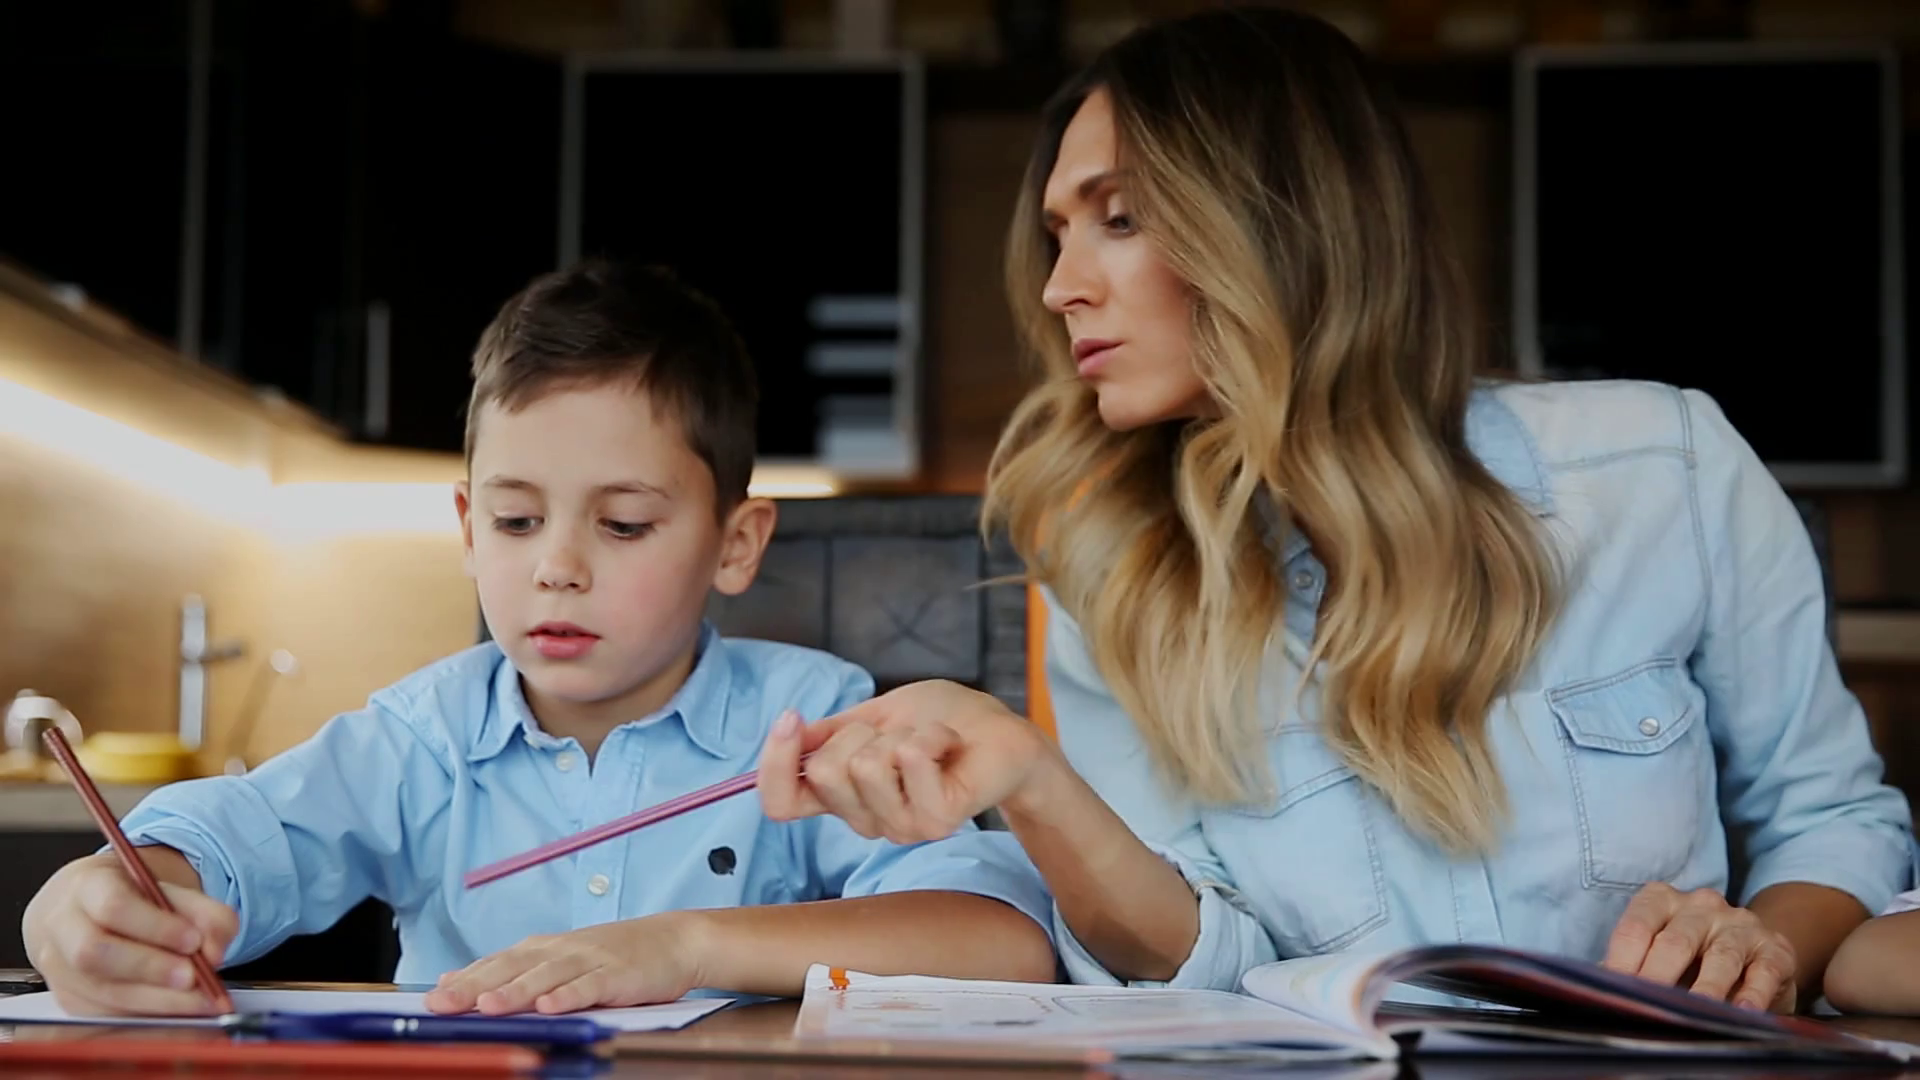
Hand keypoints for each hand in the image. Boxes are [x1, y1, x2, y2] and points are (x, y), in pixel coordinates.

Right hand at [21, 853, 236, 1016]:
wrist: (88, 912)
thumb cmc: (132, 898)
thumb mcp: (171, 891)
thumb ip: (204, 913)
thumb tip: (216, 949)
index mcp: (86, 886)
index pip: (113, 906)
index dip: (155, 927)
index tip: (193, 941)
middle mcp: (63, 926)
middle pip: (94, 953)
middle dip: (151, 968)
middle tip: (195, 976)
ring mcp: (58, 968)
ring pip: (99, 991)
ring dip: (157, 1000)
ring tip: (199, 999)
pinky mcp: (69, 1000)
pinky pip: (105, 1014)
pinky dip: (147, 1015)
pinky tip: (179, 1010)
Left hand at [425, 913, 703, 1014]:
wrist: (673, 940)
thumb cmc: (613, 955)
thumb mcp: (559, 958)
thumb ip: (512, 969)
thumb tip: (456, 978)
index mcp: (543, 948)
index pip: (495, 964)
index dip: (463, 982)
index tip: (430, 1001)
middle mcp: (560, 950)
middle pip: (512, 968)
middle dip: (475, 987)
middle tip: (443, 1004)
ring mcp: (589, 960)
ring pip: (546, 977)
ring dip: (516, 991)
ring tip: (488, 1006)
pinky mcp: (618, 975)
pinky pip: (590, 986)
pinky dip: (570, 995)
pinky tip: (551, 1006)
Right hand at [758, 679, 1056, 843]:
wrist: (1004, 735)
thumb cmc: (943, 723)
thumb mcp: (875, 716)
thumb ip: (829, 732)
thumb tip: (786, 730)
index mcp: (845, 796)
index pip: (781, 803)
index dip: (774, 763)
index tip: (791, 719)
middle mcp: (866, 820)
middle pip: (822, 770)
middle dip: (860, 730)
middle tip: (899, 733)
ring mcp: (899, 827)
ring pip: (864, 764)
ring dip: (902, 731)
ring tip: (930, 741)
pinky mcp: (934, 822)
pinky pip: (908, 759)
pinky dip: (932, 733)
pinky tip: (950, 746)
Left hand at [1602, 883, 1796, 1012]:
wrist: (1758, 948)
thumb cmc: (1694, 955)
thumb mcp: (1661, 952)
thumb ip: (1632, 966)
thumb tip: (1598, 990)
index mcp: (1663, 900)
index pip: (1636, 927)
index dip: (1621, 961)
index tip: (1612, 992)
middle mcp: (1702, 906)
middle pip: (1674, 941)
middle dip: (1657, 977)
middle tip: (1646, 1008)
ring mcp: (1741, 925)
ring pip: (1720, 958)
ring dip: (1705, 990)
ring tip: (1693, 1014)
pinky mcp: (1775, 950)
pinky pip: (1763, 973)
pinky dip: (1752, 996)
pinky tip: (1742, 1015)